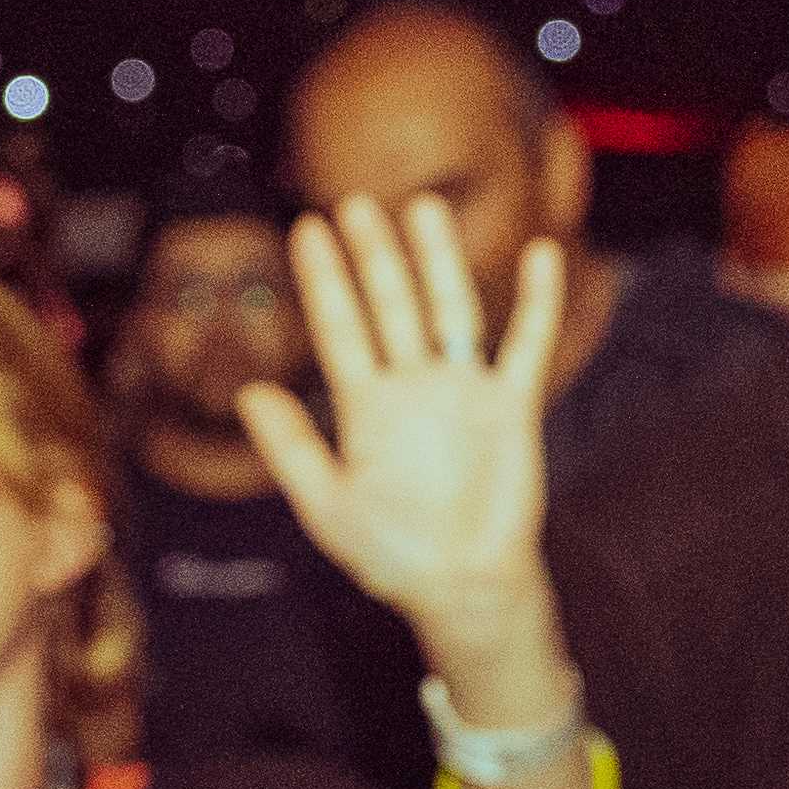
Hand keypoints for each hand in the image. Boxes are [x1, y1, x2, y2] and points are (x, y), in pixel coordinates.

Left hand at [235, 196, 562, 651]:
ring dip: (438, 260)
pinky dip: (536, 302)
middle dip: (373, 254)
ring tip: (423, 208)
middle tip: (355, 202)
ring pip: (450, 308)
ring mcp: (462, 391)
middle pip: (390, 304)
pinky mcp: (511, 407)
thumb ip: (291, 448)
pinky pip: (526, 344)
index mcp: (366, 406)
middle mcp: (412, 387)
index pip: (339, 327)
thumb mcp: (327, 505)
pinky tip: (540, 255)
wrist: (463, 586)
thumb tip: (248, 393)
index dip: (323, 278)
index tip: (306, 229)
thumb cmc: (391, 556)